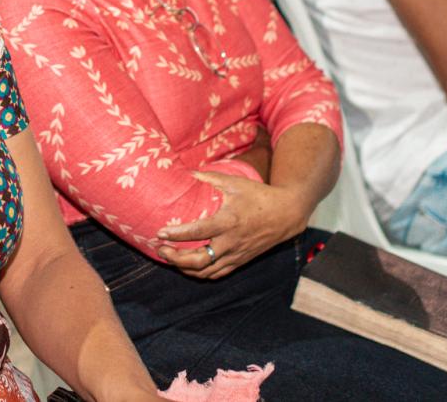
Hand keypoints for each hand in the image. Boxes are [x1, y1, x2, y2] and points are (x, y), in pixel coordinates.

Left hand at [154, 171, 311, 279]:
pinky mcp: (240, 261)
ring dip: (184, 268)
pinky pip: (217, 274)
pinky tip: (188, 267)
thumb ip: (210, 179)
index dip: (177, 235)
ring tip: (169, 258)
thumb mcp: (235, 182)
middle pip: (199, 260)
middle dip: (176, 258)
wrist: (286, 214)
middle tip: (160, 249)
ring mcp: (236, 255)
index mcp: (228, 221)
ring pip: (206, 271)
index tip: (160, 233)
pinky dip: (200, 273)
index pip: (198, 232)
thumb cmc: (259, 196)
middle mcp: (231, 242)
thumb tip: (188, 173)